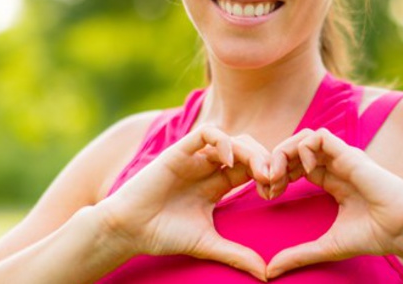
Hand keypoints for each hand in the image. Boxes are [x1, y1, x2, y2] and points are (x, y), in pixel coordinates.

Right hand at [97, 126, 271, 280]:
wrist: (128, 230)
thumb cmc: (164, 235)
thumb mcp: (208, 244)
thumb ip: (237, 254)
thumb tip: (266, 275)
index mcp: (219, 184)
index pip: (253, 168)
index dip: (268, 175)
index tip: (275, 192)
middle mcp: (209, 167)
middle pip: (249, 150)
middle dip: (265, 161)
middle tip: (273, 180)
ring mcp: (196, 158)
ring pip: (233, 139)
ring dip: (251, 151)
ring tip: (259, 172)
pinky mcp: (180, 151)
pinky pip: (207, 133)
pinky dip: (223, 141)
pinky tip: (228, 161)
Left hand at [267, 128, 402, 278]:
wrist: (401, 229)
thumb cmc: (372, 235)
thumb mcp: (325, 245)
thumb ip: (298, 254)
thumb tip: (270, 271)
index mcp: (330, 181)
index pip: (295, 166)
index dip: (277, 175)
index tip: (268, 195)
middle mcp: (334, 166)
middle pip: (295, 148)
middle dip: (275, 161)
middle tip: (267, 183)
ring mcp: (341, 158)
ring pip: (304, 137)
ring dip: (285, 151)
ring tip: (279, 176)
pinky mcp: (349, 154)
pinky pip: (320, 136)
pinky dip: (304, 148)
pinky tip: (305, 172)